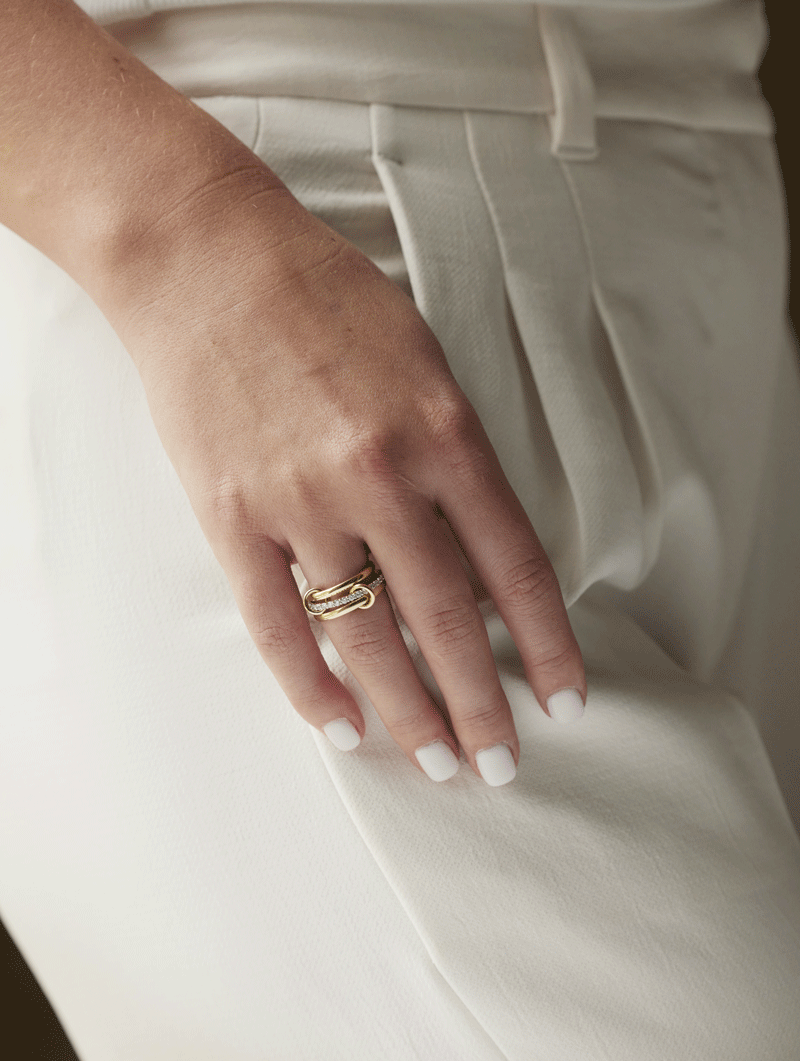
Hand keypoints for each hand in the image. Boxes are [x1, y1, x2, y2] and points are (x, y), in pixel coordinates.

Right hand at [114, 172, 586, 785]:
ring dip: (407, 712)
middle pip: (447, 620)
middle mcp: (380, 478)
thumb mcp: (425, 360)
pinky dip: (310, 685)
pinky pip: (276, 623)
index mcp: (444, 434)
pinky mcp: (233, 517)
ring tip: (437, 765)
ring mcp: (301, 503)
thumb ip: (457, 457)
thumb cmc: (324, 298)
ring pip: (366, 636)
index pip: (515, 567)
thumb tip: (478, 553)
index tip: (565, 700)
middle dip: (481, 705)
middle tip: (501, 764)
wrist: (207, 258)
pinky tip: (342, 727)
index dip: (547, 644)